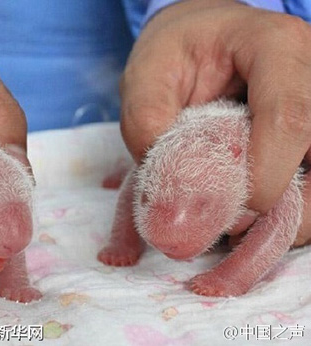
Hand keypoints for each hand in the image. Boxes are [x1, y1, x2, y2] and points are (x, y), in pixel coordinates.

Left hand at [120, 0, 310, 246]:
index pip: (288, 119)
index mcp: (276, 47)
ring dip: (286, 219)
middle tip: (228, 227)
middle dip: (278, 206)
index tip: (225, 214)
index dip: (263, 177)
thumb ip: (148, 123)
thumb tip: (171, 194)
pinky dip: (283, 219)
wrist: (198, 45)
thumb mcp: (145, 75)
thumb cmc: (175, 54)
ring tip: (234, 231)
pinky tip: (245, 226)